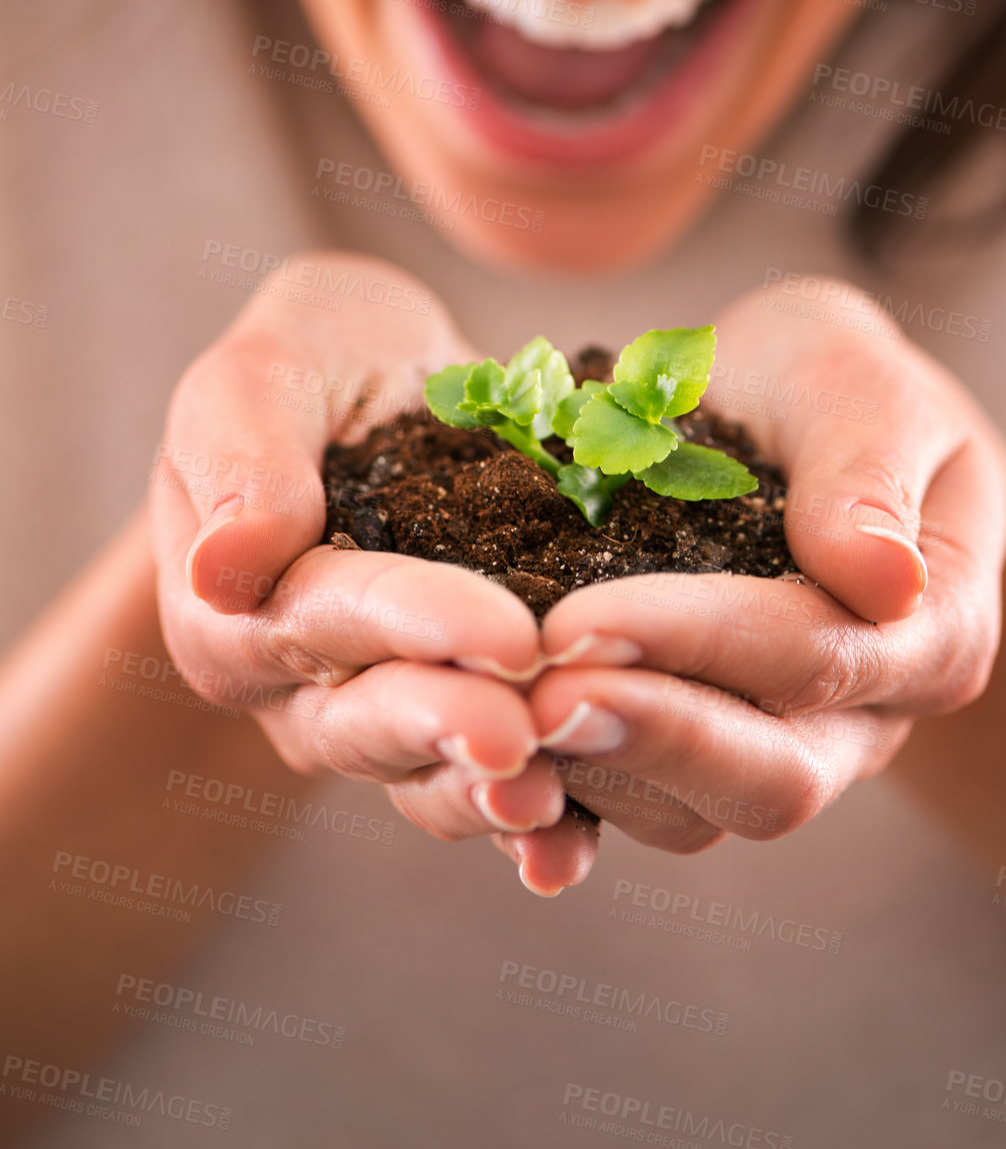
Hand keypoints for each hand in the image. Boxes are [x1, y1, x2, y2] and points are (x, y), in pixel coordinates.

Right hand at [149, 251, 598, 889]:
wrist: (396, 386)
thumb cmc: (323, 362)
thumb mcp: (270, 370)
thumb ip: (243, 452)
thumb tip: (222, 567)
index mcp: (236, 605)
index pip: (327, 617)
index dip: (413, 623)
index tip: (501, 629)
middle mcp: (302, 686)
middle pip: (372, 719)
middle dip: (451, 727)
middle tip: (524, 736)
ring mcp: (384, 720)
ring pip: (428, 777)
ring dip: (489, 796)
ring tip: (557, 798)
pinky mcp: (460, 729)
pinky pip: (490, 790)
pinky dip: (535, 828)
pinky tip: (579, 847)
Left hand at [496, 279, 1005, 876]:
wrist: (778, 414)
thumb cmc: (825, 382)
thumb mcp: (855, 378)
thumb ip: (870, 465)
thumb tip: (884, 577)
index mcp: (931, 629)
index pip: (818, 655)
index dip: (701, 644)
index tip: (583, 619)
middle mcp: (865, 720)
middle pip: (769, 777)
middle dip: (645, 736)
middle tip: (532, 704)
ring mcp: (776, 752)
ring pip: (691, 817)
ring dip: (591, 777)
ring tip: (492, 728)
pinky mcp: (690, 762)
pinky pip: (629, 812)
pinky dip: (559, 806)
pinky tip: (481, 782)